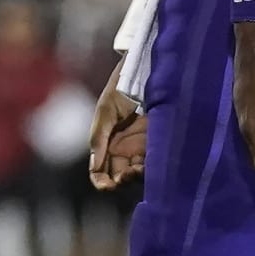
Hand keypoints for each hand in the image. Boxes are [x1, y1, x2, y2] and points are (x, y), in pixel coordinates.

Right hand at [88, 66, 145, 190]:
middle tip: (127, 175)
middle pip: (120, 175)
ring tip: (139, 169)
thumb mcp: (106, 110)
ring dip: (138, 177)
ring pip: (138, 173)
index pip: (100, 171)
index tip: (108, 185)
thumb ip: (98, 138)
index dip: (102, 181)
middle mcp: (124, 148)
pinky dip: (153, 170)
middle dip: (122, 180)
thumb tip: (95, 166)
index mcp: (107, 142)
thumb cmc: (121, 87)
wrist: (146, 70)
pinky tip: (152, 166)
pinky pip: (155, 164)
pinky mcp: (160, 143)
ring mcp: (142, 147)